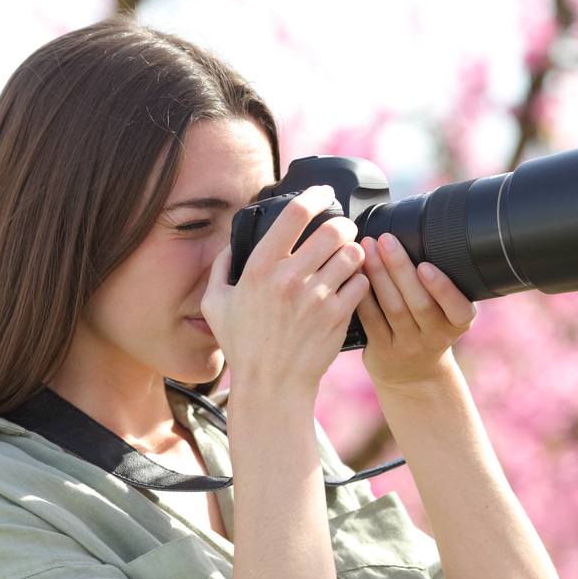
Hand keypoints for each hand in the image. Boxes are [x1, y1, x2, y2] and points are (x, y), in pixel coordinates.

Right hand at [202, 186, 369, 398]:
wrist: (271, 385)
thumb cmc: (244, 346)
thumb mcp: (216, 304)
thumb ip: (220, 267)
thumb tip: (229, 243)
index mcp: (259, 267)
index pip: (295, 215)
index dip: (315, 196)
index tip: (324, 193)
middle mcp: (289, 278)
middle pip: (333, 229)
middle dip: (343, 224)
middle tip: (344, 229)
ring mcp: (316, 297)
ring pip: (352, 253)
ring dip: (354, 250)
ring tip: (350, 255)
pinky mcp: (337, 315)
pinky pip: (361, 282)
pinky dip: (361, 279)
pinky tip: (353, 283)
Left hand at [356, 233, 475, 389]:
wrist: (415, 376)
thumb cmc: (429, 330)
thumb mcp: (447, 313)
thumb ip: (439, 285)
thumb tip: (419, 234)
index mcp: (458, 322)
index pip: (456, 306)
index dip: (442, 287)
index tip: (426, 265)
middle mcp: (435, 336)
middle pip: (418, 302)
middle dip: (400, 268)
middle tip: (386, 239)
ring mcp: (408, 346)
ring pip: (392, 308)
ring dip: (378, 275)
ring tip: (367, 248)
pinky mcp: (383, 352)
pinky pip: (371, 319)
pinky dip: (363, 294)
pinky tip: (355, 274)